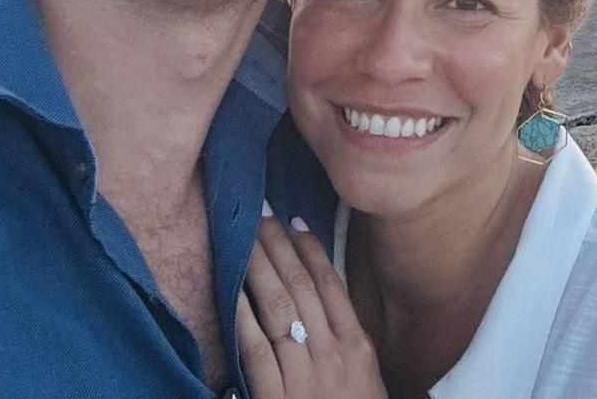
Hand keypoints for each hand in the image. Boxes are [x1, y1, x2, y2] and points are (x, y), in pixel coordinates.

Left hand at [237, 209, 386, 398]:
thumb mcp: (365, 380)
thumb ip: (347, 344)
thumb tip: (329, 308)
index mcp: (358, 345)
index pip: (331, 284)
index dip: (312, 250)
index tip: (295, 222)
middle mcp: (333, 352)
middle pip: (303, 287)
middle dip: (280, 248)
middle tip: (261, 215)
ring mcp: (305, 375)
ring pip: (279, 308)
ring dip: (259, 270)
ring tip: (245, 239)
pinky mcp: (277, 398)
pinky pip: (256, 350)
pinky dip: (244, 317)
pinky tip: (232, 293)